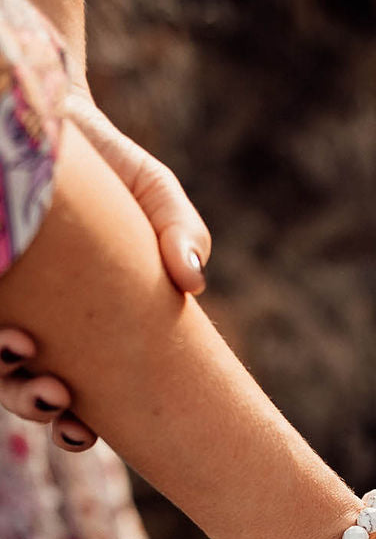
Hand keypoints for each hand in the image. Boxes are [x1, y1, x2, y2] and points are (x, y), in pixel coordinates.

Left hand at [0, 83, 211, 451]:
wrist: (49, 107)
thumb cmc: (114, 166)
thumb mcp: (158, 195)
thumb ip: (182, 233)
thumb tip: (194, 280)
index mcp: (86, 338)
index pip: (72, 404)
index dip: (71, 431)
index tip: (79, 429)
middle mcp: (35, 328)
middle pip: (22, 394)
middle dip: (33, 407)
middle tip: (56, 394)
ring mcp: (4, 302)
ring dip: (4, 375)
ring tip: (19, 345)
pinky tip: (5, 320)